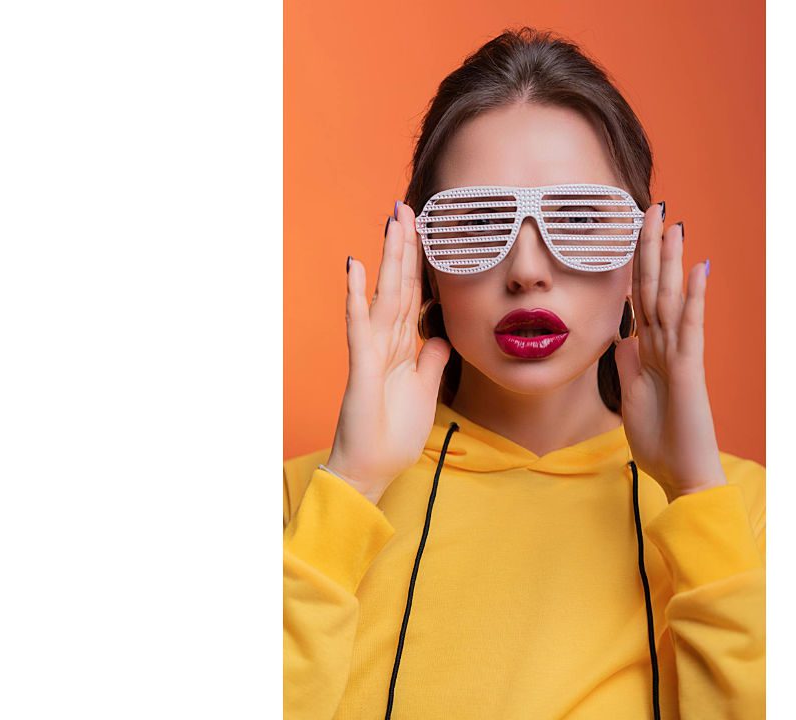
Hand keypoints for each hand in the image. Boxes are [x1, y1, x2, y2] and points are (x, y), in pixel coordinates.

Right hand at [326, 202, 451, 503]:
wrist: (371, 467)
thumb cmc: (393, 433)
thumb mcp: (425, 390)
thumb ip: (431, 360)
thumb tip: (440, 334)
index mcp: (402, 345)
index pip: (414, 294)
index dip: (420, 262)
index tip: (425, 228)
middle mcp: (386, 341)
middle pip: (399, 284)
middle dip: (404, 245)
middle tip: (406, 206)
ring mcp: (371, 350)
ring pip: (383, 294)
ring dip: (388, 257)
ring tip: (391, 221)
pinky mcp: (361, 366)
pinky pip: (359, 325)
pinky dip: (356, 296)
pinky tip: (355, 268)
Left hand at [615, 204, 726, 502]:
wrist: (682, 474)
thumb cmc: (661, 440)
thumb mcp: (631, 397)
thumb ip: (627, 365)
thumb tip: (621, 337)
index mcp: (651, 351)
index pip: (641, 297)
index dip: (636, 264)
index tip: (632, 230)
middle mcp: (667, 345)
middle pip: (657, 287)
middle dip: (652, 248)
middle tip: (653, 207)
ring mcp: (681, 355)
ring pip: (674, 298)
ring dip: (672, 261)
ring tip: (673, 224)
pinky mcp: (691, 370)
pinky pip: (691, 327)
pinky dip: (694, 297)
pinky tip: (698, 268)